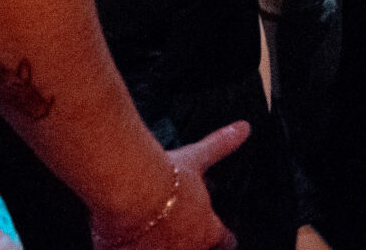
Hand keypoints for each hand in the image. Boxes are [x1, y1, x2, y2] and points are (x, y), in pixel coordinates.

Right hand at [92, 120, 247, 249]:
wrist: (126, 193)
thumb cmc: (162, 177)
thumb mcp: (196, 158)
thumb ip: (220, 146)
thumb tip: (243, 128)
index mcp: (207, 231)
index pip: (224, 242)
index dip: (225, 239)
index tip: (225, 238)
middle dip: (188, 242)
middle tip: (177, 228)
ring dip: (158, 244)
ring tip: (149, 231)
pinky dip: (127, 246)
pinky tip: (122, 238)